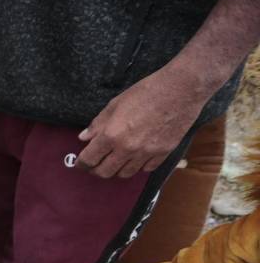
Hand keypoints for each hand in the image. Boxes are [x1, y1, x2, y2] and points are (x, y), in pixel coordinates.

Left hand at [77, 67, 203, 178]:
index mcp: (112, 135)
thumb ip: (98, 123)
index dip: (82, 164)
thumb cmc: (146, 92)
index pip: (89, 159)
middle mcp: (127, 148)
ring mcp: (146, 153)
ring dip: (117, 169)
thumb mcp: (115, 104)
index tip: (80, 163)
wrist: (181, 89)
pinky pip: (146, 169)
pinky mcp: (163, 153)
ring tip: (116, 161)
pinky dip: (138, 166)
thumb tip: (83, 137)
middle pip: (105, 172)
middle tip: (96, 164)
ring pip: (125, 173)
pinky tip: (136, 157)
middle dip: (97, 170)